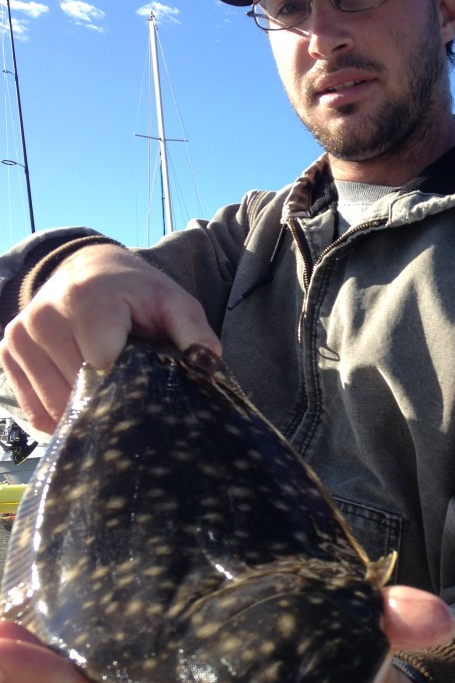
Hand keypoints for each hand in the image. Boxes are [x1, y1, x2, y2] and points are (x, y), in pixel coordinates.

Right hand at [0, 244, 220, 434]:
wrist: (89, 269)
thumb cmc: (137, 293)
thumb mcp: (173, 303)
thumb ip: (193, 330)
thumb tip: (207, 363)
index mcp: (86, 301)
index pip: (102, 368)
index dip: (128, 386)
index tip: (145, 387)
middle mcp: (44, 317)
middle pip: (78, 390)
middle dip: (108, 399)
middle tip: (129, 388)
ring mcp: (20, 336)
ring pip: (55, 405)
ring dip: (84, 408)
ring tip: (106, 386)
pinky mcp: (7, 352)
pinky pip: (36, 409)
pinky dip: (61, 412)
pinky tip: (82, 395)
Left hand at [0, 587, 453, 682]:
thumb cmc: (351, 678)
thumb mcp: (375, 658)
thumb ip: (397, 631)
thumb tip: (434, 618)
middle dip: (47, 681)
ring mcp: (165, 674)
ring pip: (90, 670)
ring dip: (35, 651)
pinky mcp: (158, 639)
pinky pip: (102, 637)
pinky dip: (61, 620)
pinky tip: (25, 592)